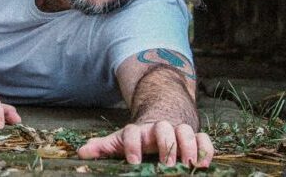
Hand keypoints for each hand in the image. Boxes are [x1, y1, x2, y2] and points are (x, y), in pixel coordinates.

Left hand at [77, 121, 212, 167]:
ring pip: (185, 130)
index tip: (133, 163)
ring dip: (187, 146)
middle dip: (165, 145)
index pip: (133, 133)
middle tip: (166, 165)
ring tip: (189, 164)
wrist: (162, 120)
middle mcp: (159, 127)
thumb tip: (80, 153)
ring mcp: (178, 130)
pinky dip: (205, 148)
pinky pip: (203, 138)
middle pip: (162, 128)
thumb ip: (103, 147)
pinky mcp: (195, 136)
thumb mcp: (121, 141)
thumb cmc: (140, 138)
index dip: (132, 146)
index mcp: (139, 130)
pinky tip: (204, 164)